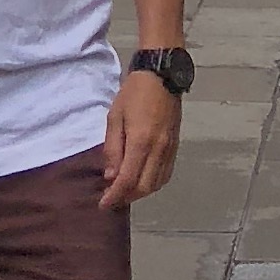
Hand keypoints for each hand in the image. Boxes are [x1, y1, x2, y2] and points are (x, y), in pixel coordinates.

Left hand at [100, 65, 180, 207]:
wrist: (162, 74)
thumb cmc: (134, 92)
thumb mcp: (115, 117)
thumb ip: (112, 148)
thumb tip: (110, 176)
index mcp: (141, 142)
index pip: (128, 180)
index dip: (115, 196)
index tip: (103, 205)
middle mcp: (159, 150)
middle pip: (144, 187)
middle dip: (127, 197)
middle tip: (112, 197)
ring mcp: (170, 149)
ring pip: (157, 183)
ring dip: (140, 192)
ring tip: (125, 190)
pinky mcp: (175, 146)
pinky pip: (166, 174)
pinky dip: (153, 183)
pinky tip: (142, 179)